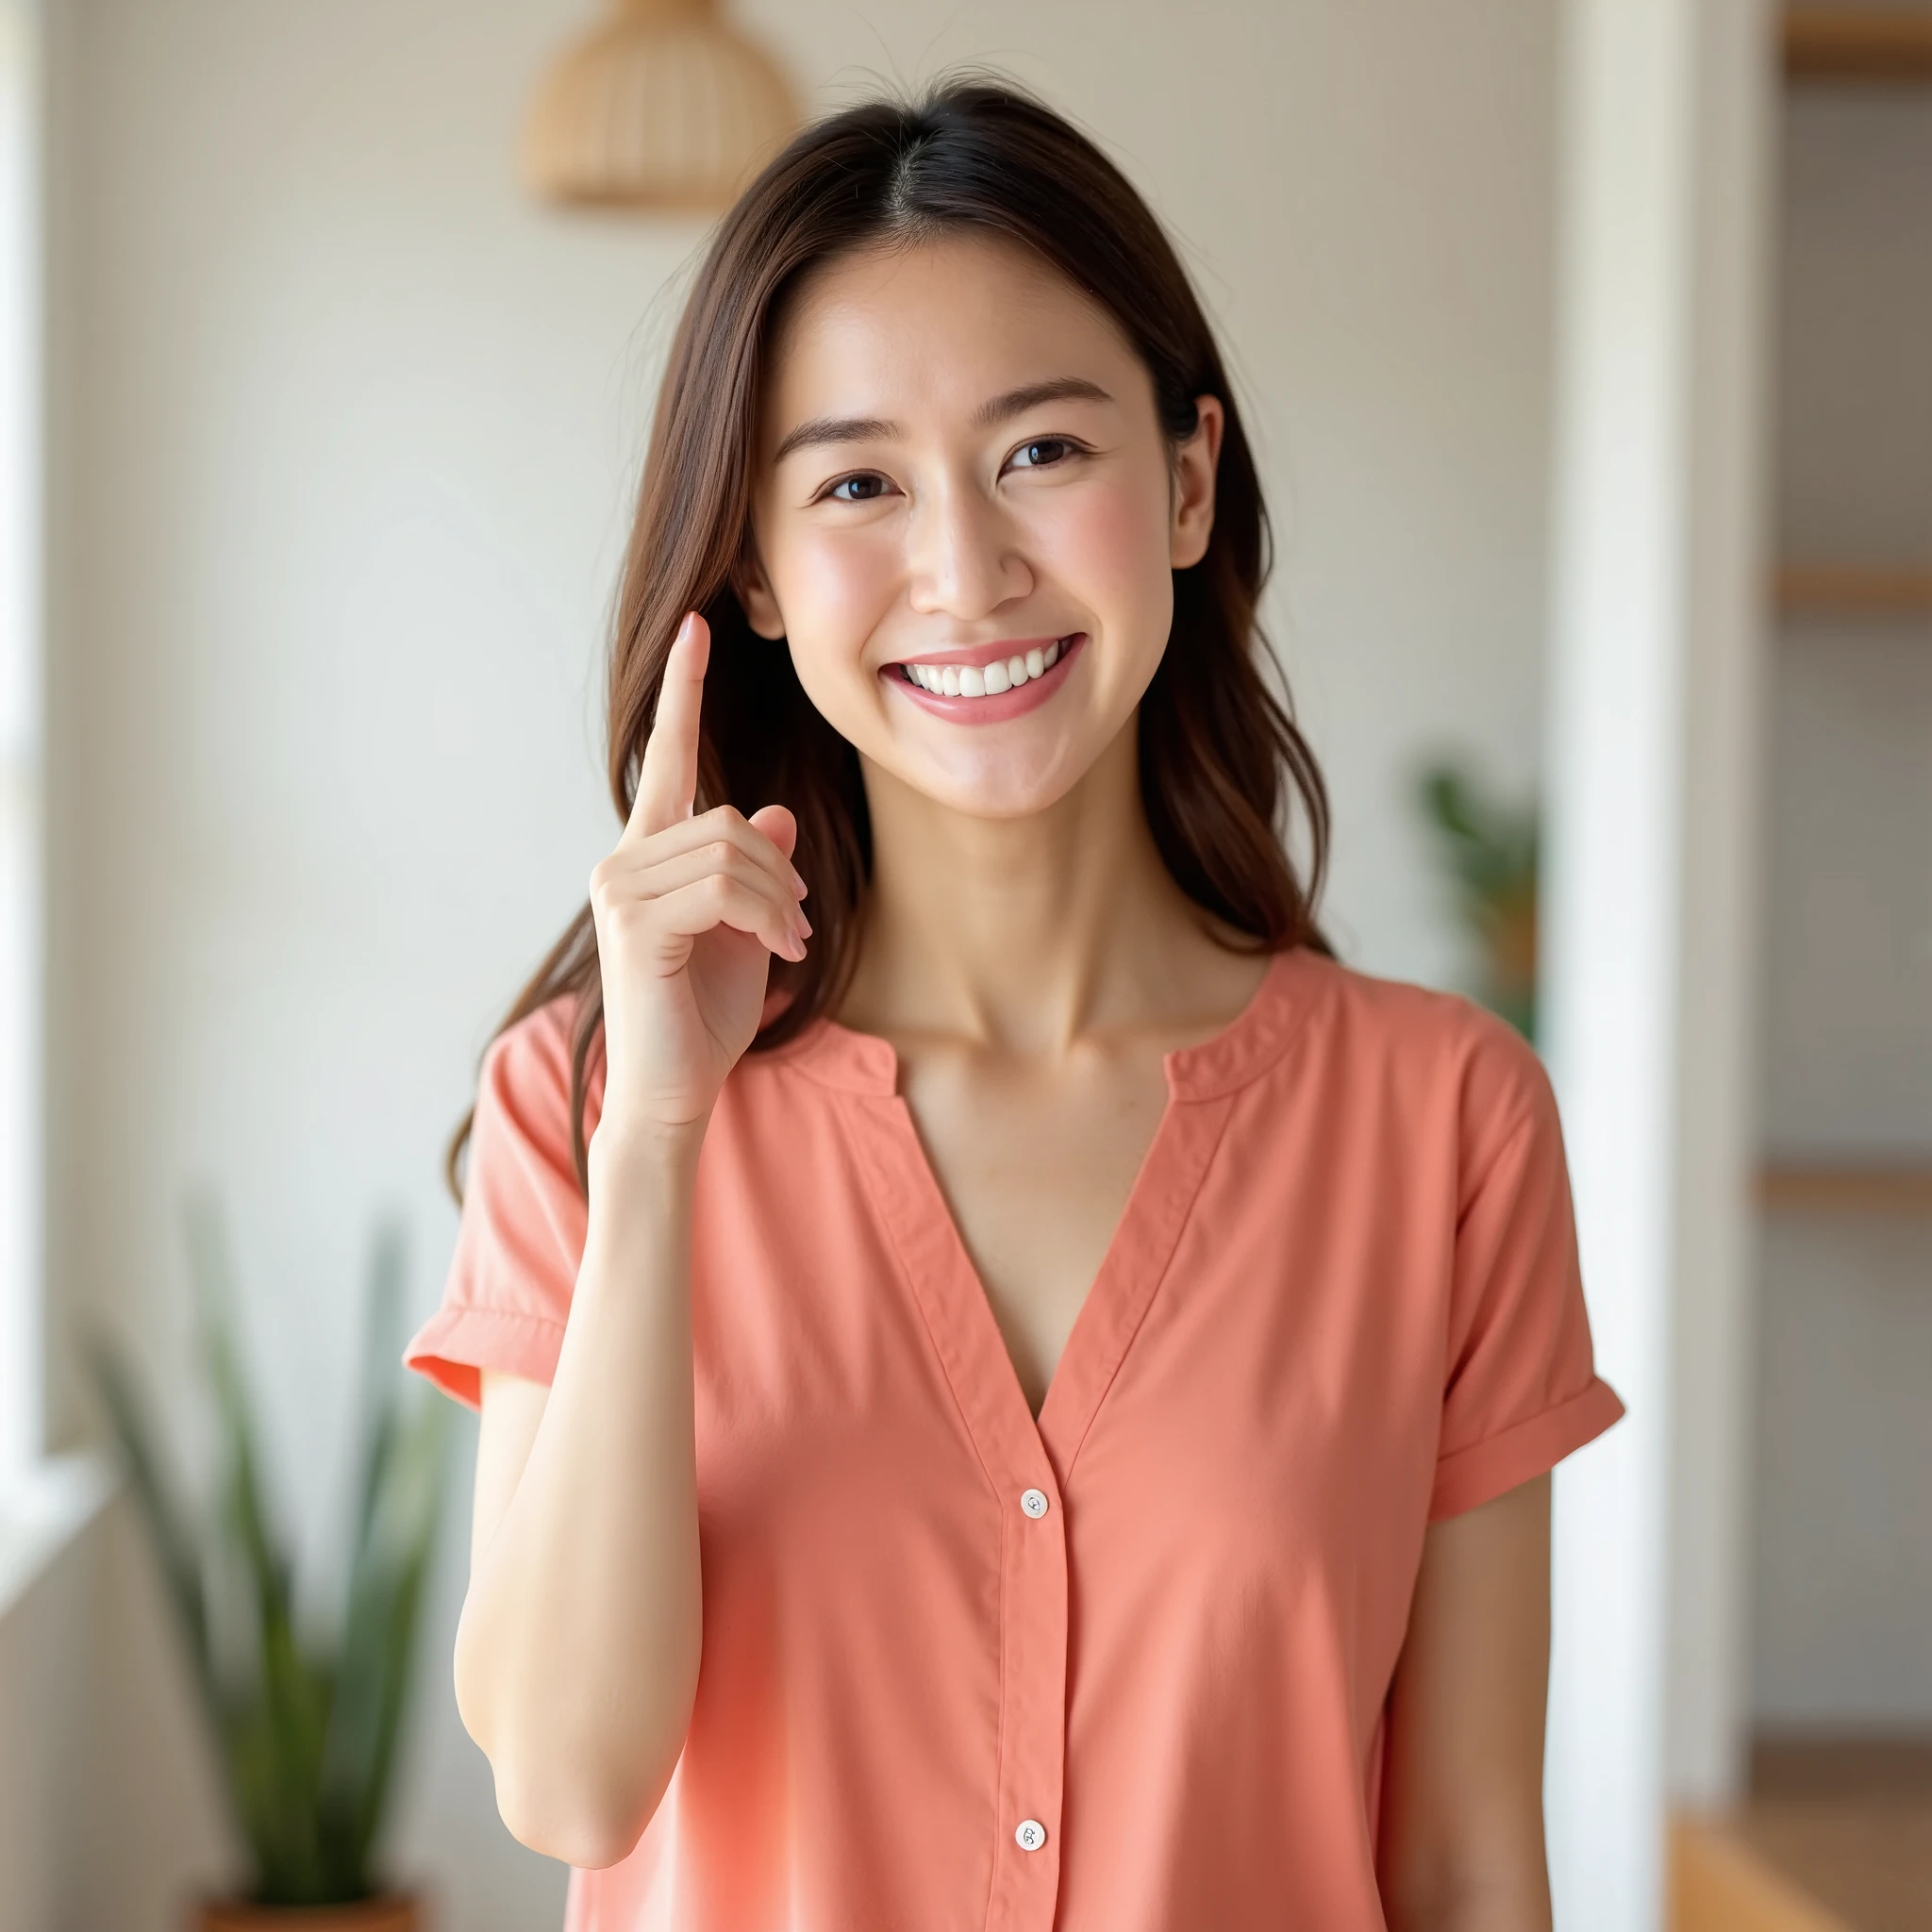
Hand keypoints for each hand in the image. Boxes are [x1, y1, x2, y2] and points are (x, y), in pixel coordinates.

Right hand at [587, 612, 809, 1139]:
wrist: (675, 1092)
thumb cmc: (705, 1018)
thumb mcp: (748, 933)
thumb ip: (757, 872)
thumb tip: (773, 814)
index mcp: (649, 856)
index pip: (669, 758)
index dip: (685, 691)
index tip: (698, 627)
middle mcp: (623, 862)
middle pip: (730, 818)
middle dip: (782, 872)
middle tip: (800, 924)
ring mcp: (621, 890)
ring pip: (733, 849)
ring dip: (780, 899)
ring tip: (790, 943)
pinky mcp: (634, 924)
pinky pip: (724, 887)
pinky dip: (767, 916)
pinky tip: (779, 949)